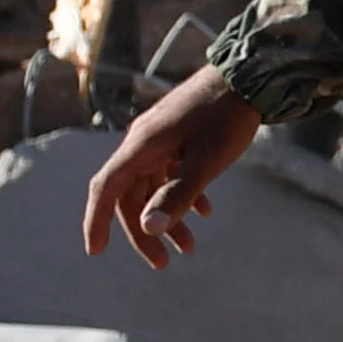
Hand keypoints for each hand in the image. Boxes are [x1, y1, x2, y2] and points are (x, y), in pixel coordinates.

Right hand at [81, 67, 263, 266]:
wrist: (247, 77)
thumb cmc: (227, 118)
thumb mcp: (207, 162)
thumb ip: (178, 194)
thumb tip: (149, 227)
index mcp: (141, 146)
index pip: (107, 188)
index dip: (96, 220)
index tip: (95, 251)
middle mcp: (143, 142)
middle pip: (129, 194)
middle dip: (143, 231)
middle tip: (161, 265)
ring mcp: (159, 139)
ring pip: (152, 186)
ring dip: (166, 216)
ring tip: (189, 248)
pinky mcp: (177, 137)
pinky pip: (169, 172)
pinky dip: (182, 195)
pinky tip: (205, 212)